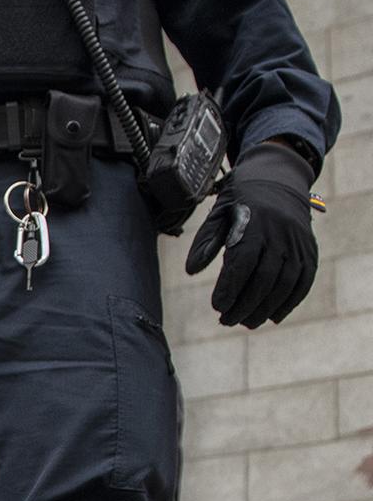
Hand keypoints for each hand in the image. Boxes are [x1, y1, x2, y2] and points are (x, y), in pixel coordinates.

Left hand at [183, 141, 318, 328]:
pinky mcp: (309, 250)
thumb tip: (191, 270)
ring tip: (246, 322)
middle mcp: (280, 234)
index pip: (243, 263)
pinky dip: (290, 301)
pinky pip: (304, 280)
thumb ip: (205, 242)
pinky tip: (274, 316)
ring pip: (285, 283)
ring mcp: (298, 243)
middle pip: (264, 278)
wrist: (278, 178)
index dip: (230, 288)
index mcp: (254, 224)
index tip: (217, 307)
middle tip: (226, 321)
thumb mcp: (218, 214)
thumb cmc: (239, 201)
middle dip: (244, 304)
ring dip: (266, 308)